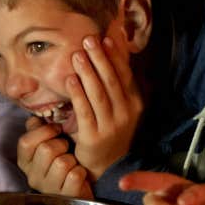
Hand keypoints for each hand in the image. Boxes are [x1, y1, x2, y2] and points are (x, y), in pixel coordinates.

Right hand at [17, 116, 91, 197]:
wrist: (80, 187)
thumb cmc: (64, 161)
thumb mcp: (47, 143)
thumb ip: (38, 129)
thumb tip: (35, 118)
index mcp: (25, 163)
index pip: (25, 142)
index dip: (44, 131)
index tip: (57, 130)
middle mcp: (32, 177)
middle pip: (46, 150)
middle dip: (61, 144)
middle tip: (66, 150)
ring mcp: (48, 189)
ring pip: (62, 163)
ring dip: (72, 159)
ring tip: (72, 164)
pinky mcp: (65, 197)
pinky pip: (75, 175)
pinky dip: (81, 171)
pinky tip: (79, 175)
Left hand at [68, 35, 142, 179]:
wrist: (105, 165)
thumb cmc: (109, 130)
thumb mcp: (120, 108)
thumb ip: (116, 85)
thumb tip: (111, 53)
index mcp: (134, 104)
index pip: (125, 76)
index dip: (116, 57)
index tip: (106, 39)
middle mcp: (126, 114)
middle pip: (111, 81)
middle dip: (99, 59)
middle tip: (88, 40)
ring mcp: (111, 126)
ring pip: (99, 94)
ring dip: (87, 72)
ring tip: (77, 55)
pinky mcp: (94, 137)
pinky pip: (85, 111)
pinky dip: (77, 94)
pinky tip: (70, 80)